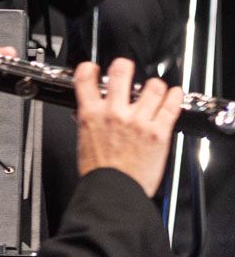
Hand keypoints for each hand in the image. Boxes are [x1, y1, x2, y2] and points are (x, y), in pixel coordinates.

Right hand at [74, 56, 183, 195]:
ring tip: (155, 87)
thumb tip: (89, 113)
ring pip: (152, 88)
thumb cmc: (99, 171)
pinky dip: (174, 97)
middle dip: (124, 66)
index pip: (86, 79)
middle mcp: (115, 112)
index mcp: (91, 113)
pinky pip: (170, 107)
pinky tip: (174, 93)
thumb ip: (88, 121)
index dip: (90, 68)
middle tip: (126, 68)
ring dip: (154, 85)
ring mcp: (138, 121)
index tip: (94, 68)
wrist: (114, 190)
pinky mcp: (158, 132)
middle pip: (121, 74)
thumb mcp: (84, 140)